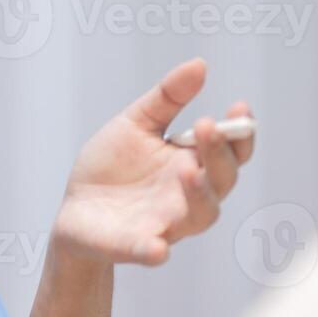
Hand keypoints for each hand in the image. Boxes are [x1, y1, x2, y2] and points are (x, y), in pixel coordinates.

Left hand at [52, 59, 253, 266]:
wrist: (76, 209)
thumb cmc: (113, 166)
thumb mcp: (136, 124)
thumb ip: (167, 98)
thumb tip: (199, 65)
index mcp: (193, 164)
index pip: (231, 151)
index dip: (240, 133)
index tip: (239, 107)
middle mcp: (189, 196)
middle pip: (222, 180)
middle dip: (219, 154)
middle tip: (207, 126)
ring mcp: (165, 223)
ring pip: (199, 215)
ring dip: (199, 194)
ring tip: (189, 169)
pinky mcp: (133, 246)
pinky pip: (149, 251)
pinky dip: (153, 250)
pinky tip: (157, 247)